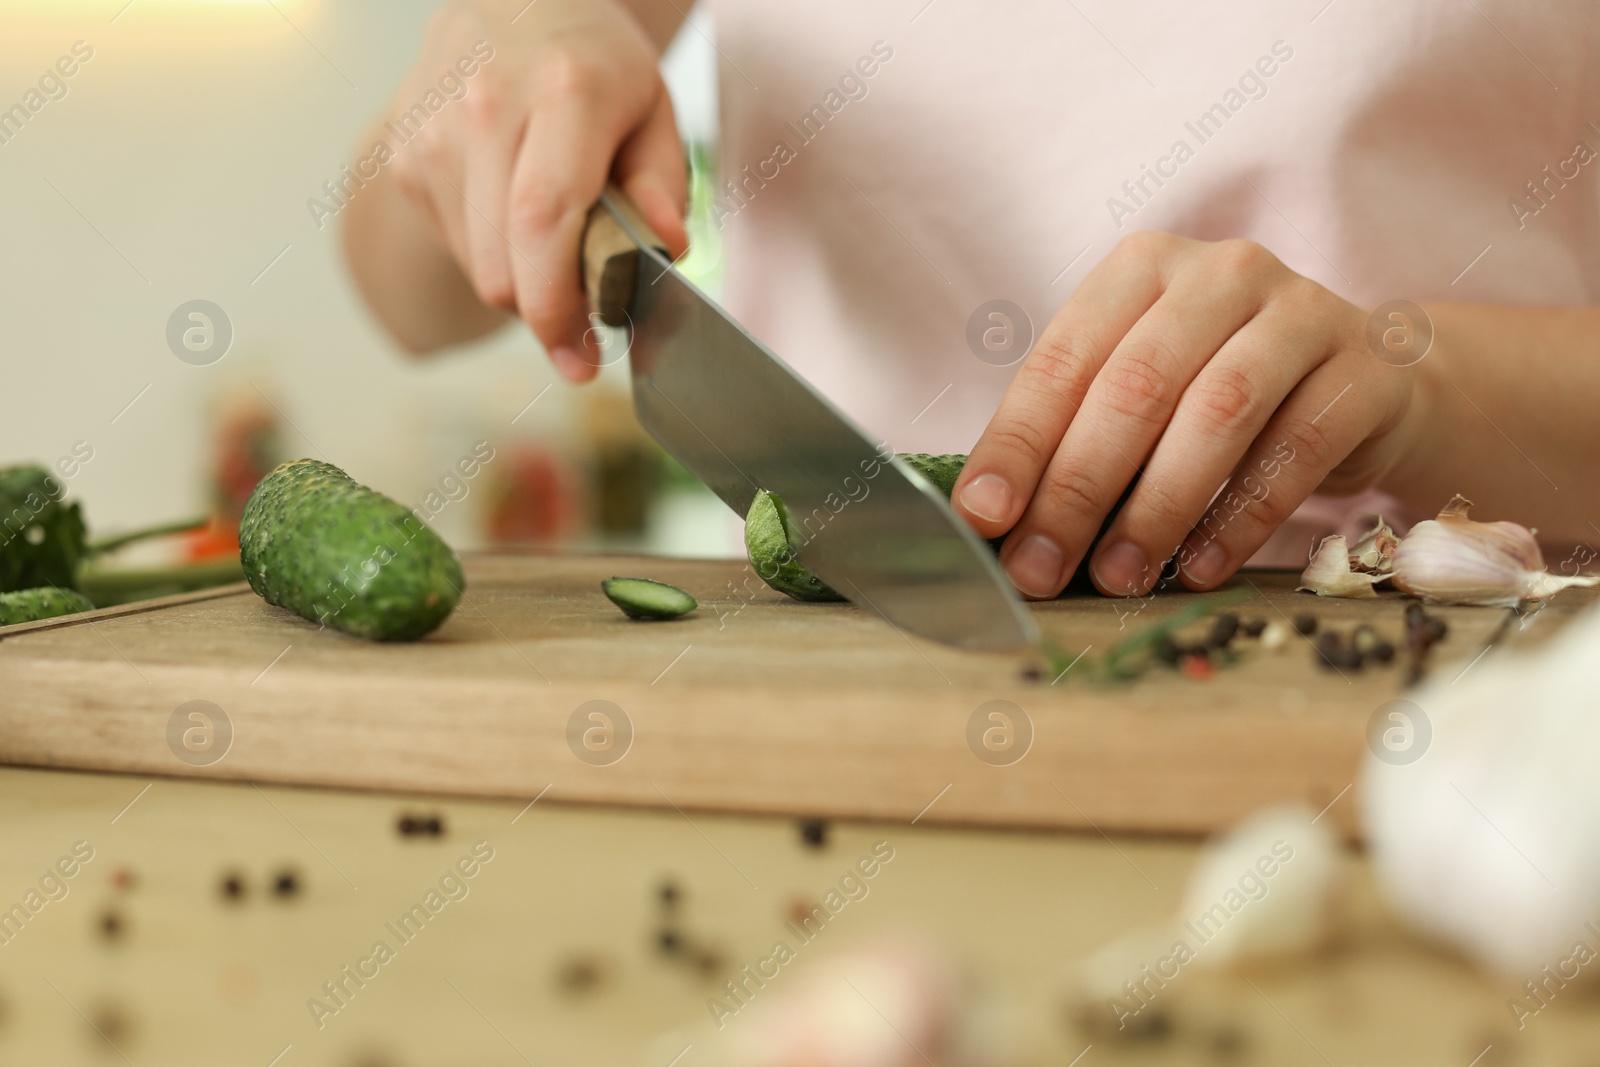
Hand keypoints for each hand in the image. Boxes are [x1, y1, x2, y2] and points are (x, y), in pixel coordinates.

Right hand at [384, 0, 687, 380]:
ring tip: (555, 244)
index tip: (581, 357)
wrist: (514, 2)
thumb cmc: (592, 63)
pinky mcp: (403, 155)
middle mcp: (485, 107)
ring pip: (479, 267)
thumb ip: (664, 184)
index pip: (544, 221)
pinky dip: (493, 254)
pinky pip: (456, 246)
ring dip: (523, 283)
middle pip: (504, 266)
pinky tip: (513, 212)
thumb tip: (664, 248)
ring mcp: (433, 132)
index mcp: (562, 92)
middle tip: (586, 321)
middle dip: (549, 314)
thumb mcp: (653, 108)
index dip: (559, 305)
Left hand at [952, 232, 1416, 598]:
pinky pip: (1297, 449)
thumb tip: (994, 521)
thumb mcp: (1146, 393)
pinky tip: (1202, 568)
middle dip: (1076, 489)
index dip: (1017, 443)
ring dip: (1156, 508)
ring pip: (1216, 413)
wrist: (1369, 384)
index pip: (1063, 359)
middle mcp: (1220, 273)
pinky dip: (1241, 517)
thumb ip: (1076, 435)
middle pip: (1134, 387)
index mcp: (1142, 269)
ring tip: (1118, 577)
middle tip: (1040, 568)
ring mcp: (1302, 311)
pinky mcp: (1366, 369)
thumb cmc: (1225, 392)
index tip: (982, 516)